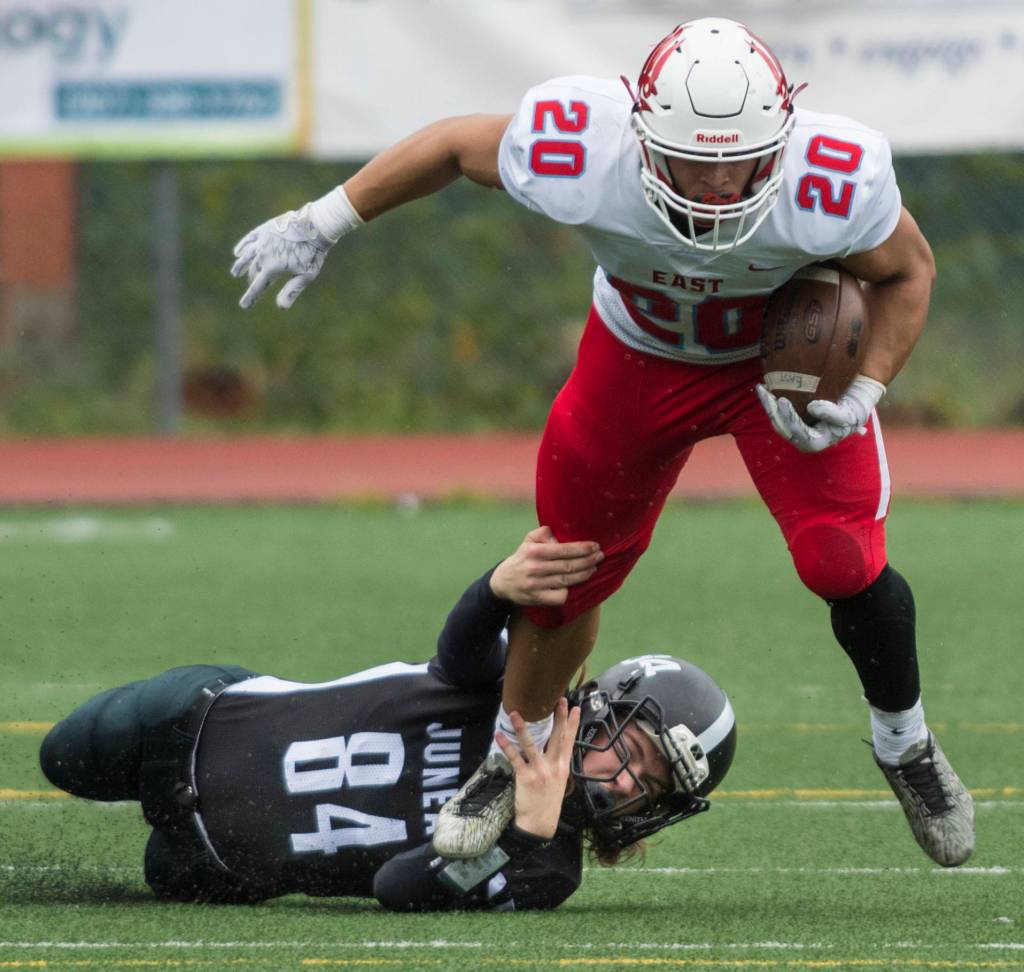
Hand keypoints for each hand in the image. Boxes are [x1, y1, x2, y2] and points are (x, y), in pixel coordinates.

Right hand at [231, 204, 333, 309]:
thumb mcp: (305, 275)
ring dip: (240, 265)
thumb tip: (281, 307)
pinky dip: (242, 246)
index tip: (244, 306)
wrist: (314, 226)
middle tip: (251, 288)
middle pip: (253, 272)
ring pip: (246, 256)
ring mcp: (262, 241)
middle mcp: (263, 255)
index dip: (250, 298)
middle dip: (251, 282)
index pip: (257, 287)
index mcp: (272, 268)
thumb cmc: (313, 253)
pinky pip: (249, 239)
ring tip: (235, 273)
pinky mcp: (264, 230)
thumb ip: (292, 291)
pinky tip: (237, 252)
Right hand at [489, 526, 602, 606]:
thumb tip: (560, 536)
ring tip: (594, 567)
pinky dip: (568, 591)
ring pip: (567, 581)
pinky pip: (559, 596)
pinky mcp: (536, 599)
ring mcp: (535, 585)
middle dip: (588, 560)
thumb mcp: (528, 540)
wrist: (503, 582)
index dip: (582, 548)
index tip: (595, 546)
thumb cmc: (522, 558)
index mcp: (534, 551)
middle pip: (569, 566)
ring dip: (584, 574)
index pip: (564, 550)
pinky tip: (574, 584)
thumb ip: (544, 533)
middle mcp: (534, 568)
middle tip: (600, 556)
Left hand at [495, 698, 580, 838]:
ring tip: (515, 713)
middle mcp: (554, 767)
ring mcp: (539, 771)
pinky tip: (499, 735)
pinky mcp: (525, 777)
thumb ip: (556, 764)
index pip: (569, 741)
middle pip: (556, 738)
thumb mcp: (559, 781)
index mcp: (563, 767)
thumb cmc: (548, 802)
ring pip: (531, 745)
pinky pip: (514, 758)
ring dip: (522, 728)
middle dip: (558, 718)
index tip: (576, 708)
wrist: (540, 823)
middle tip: (558, 699)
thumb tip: (552, 748)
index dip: (572, 724)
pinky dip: (506, 746)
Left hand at [756, 375, 884, 452]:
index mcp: (814, 442)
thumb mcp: (850, 415)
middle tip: (765, 392)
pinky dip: (772, 400)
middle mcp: (801, 439)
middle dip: (772, 409)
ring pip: (776, 419)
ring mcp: (795, 430)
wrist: (855, 404)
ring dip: (768, 404)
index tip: (782, 400)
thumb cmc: (854, 411)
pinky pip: (778, 412)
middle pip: (781, 426)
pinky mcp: (792, 419)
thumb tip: (812, 408)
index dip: (788, 417)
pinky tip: (765, 387)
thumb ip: (833, 414)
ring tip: (761, 388)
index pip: (797, 431)